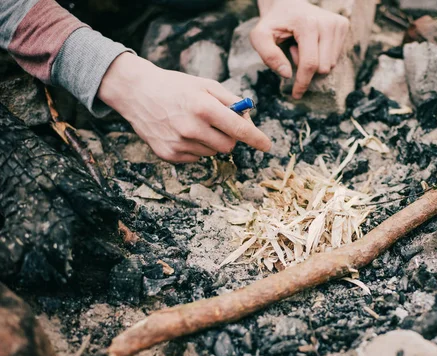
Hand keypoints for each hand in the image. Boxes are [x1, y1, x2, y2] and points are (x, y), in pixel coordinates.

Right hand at [98, 53, 270, 162]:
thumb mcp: (205, 85)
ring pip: (212, 153)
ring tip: (195, 125)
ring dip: (211, 142)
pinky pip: (195, 158)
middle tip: (221, 125)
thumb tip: (248, 118)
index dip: (257, 139)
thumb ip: (230, 101)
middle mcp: (192, 128)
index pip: (239, 130)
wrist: (137, 92)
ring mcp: (179, 144)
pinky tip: (182, 132)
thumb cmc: (176, 86)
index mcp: (204, 107)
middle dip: (231, 138)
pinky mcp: (169, 155)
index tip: (267, 146)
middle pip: (229, 146)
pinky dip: (195, 148)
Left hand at [251, 0, 349, 98]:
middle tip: (293, 50)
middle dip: (306, 68)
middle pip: (322, 67)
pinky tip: (312, 44)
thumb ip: (268, 56)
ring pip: (331, 64)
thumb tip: (287, 74)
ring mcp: (338, 23)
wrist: (288, 3)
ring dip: (314, 63)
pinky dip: (322, 57)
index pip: (310, 64)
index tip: (296, 94)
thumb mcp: (260, 36)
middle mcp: (327, 23)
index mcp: (308, 24)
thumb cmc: (273, 21)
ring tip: (302, 46)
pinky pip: (335, 57)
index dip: (302, 83)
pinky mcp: (343, 25)